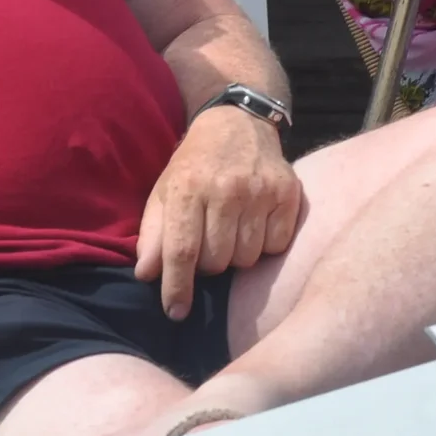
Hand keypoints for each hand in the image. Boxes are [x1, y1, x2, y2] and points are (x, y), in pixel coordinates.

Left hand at [135, 107, 302, 319]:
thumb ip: (153, 235)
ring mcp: (261, 191)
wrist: (239, 122)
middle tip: (208, 242)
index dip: (176, 287)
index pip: (182, 251)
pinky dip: (264, 245)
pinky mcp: (289, 193)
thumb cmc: (195, 164)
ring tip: (232, 232)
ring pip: (246, 258)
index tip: (175, 312)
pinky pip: (275, 246)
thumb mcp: (164, 192)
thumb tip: (146, 275)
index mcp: (188, 188)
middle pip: (216, 261)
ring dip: (236, 255)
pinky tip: (256, 224)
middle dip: (208, 265)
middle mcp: (226, 189)